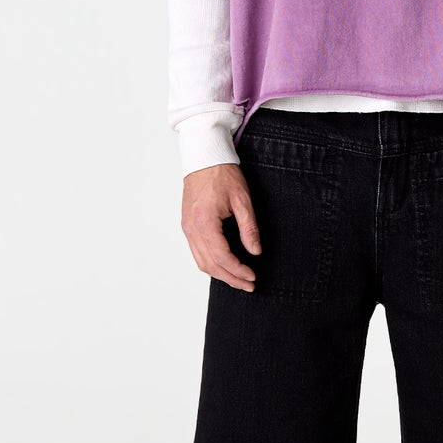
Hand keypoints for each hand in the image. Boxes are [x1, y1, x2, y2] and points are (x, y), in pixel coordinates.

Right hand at [182, 162, 260, 291]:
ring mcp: (187, 228)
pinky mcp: (187, 225)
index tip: (252, 276)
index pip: (222, 257)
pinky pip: (197, 252)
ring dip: (220, 274)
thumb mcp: (242, 199)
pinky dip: (211, 263)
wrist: (204, 157)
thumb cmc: (222, 173)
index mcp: (204, 222)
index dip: (238, 271)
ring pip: (201, 262)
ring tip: (238, 279)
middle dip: (230, 278)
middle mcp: (191, 228)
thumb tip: (255, 251)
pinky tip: (224, 266)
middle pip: (210, 265)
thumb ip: (249, 227)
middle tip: (249, 285)